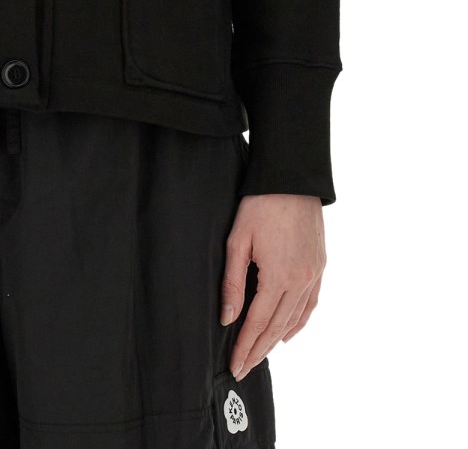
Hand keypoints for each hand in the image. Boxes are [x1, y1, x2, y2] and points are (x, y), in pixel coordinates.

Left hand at [219, 193, 325, 380]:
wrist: (292, 178)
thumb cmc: (260, 204)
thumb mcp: (238, 240)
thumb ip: (232, 282)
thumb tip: (227, 317)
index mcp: (279, 276)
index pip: (258, 322)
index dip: (245, 347)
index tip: (235, 366)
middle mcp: (301, 281)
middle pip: (277, 327)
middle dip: (259, 350)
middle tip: (243, 369)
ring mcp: (314, 274)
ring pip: (295, 318)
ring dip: (277, 339)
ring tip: (260, 355)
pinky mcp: (320, 266)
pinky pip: (310, 303)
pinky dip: (298, 322)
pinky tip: (287, 332)